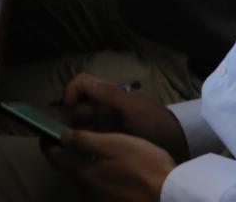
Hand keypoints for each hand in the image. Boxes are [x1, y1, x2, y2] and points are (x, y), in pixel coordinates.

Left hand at [45, 129, 175, 201]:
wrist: (172, 197)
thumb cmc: (145, 166)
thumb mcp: (114, 144)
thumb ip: (84, 140)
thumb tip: (61, 137)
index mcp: (84, 173)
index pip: (54, 158)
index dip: (47, 144)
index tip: (45, 133)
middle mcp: (87, 191)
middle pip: (69, 170)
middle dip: (67, 154)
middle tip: (73, 138)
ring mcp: (101, 201)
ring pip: (85, 180)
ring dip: (86, 166)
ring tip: (97, 152)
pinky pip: (100, 189)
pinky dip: (101, 177)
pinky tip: (114, 170)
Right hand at [59, 74, 189, 158]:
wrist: (180, 148)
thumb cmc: (156, 124)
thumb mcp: (134, 108)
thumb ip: (108, 94)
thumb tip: (80, 82)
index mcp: (111, 95)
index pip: (82, 84)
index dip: (70, 92)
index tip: (67, 110)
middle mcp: (106, 107)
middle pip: (77, 106)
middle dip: (64, 116)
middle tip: (55, 134)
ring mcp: (108, 125)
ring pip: (80, 123)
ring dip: (69, 131)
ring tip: (61, 145)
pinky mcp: (111, 141)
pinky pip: (89, 139)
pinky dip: (79, 142)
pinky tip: (75, 152)